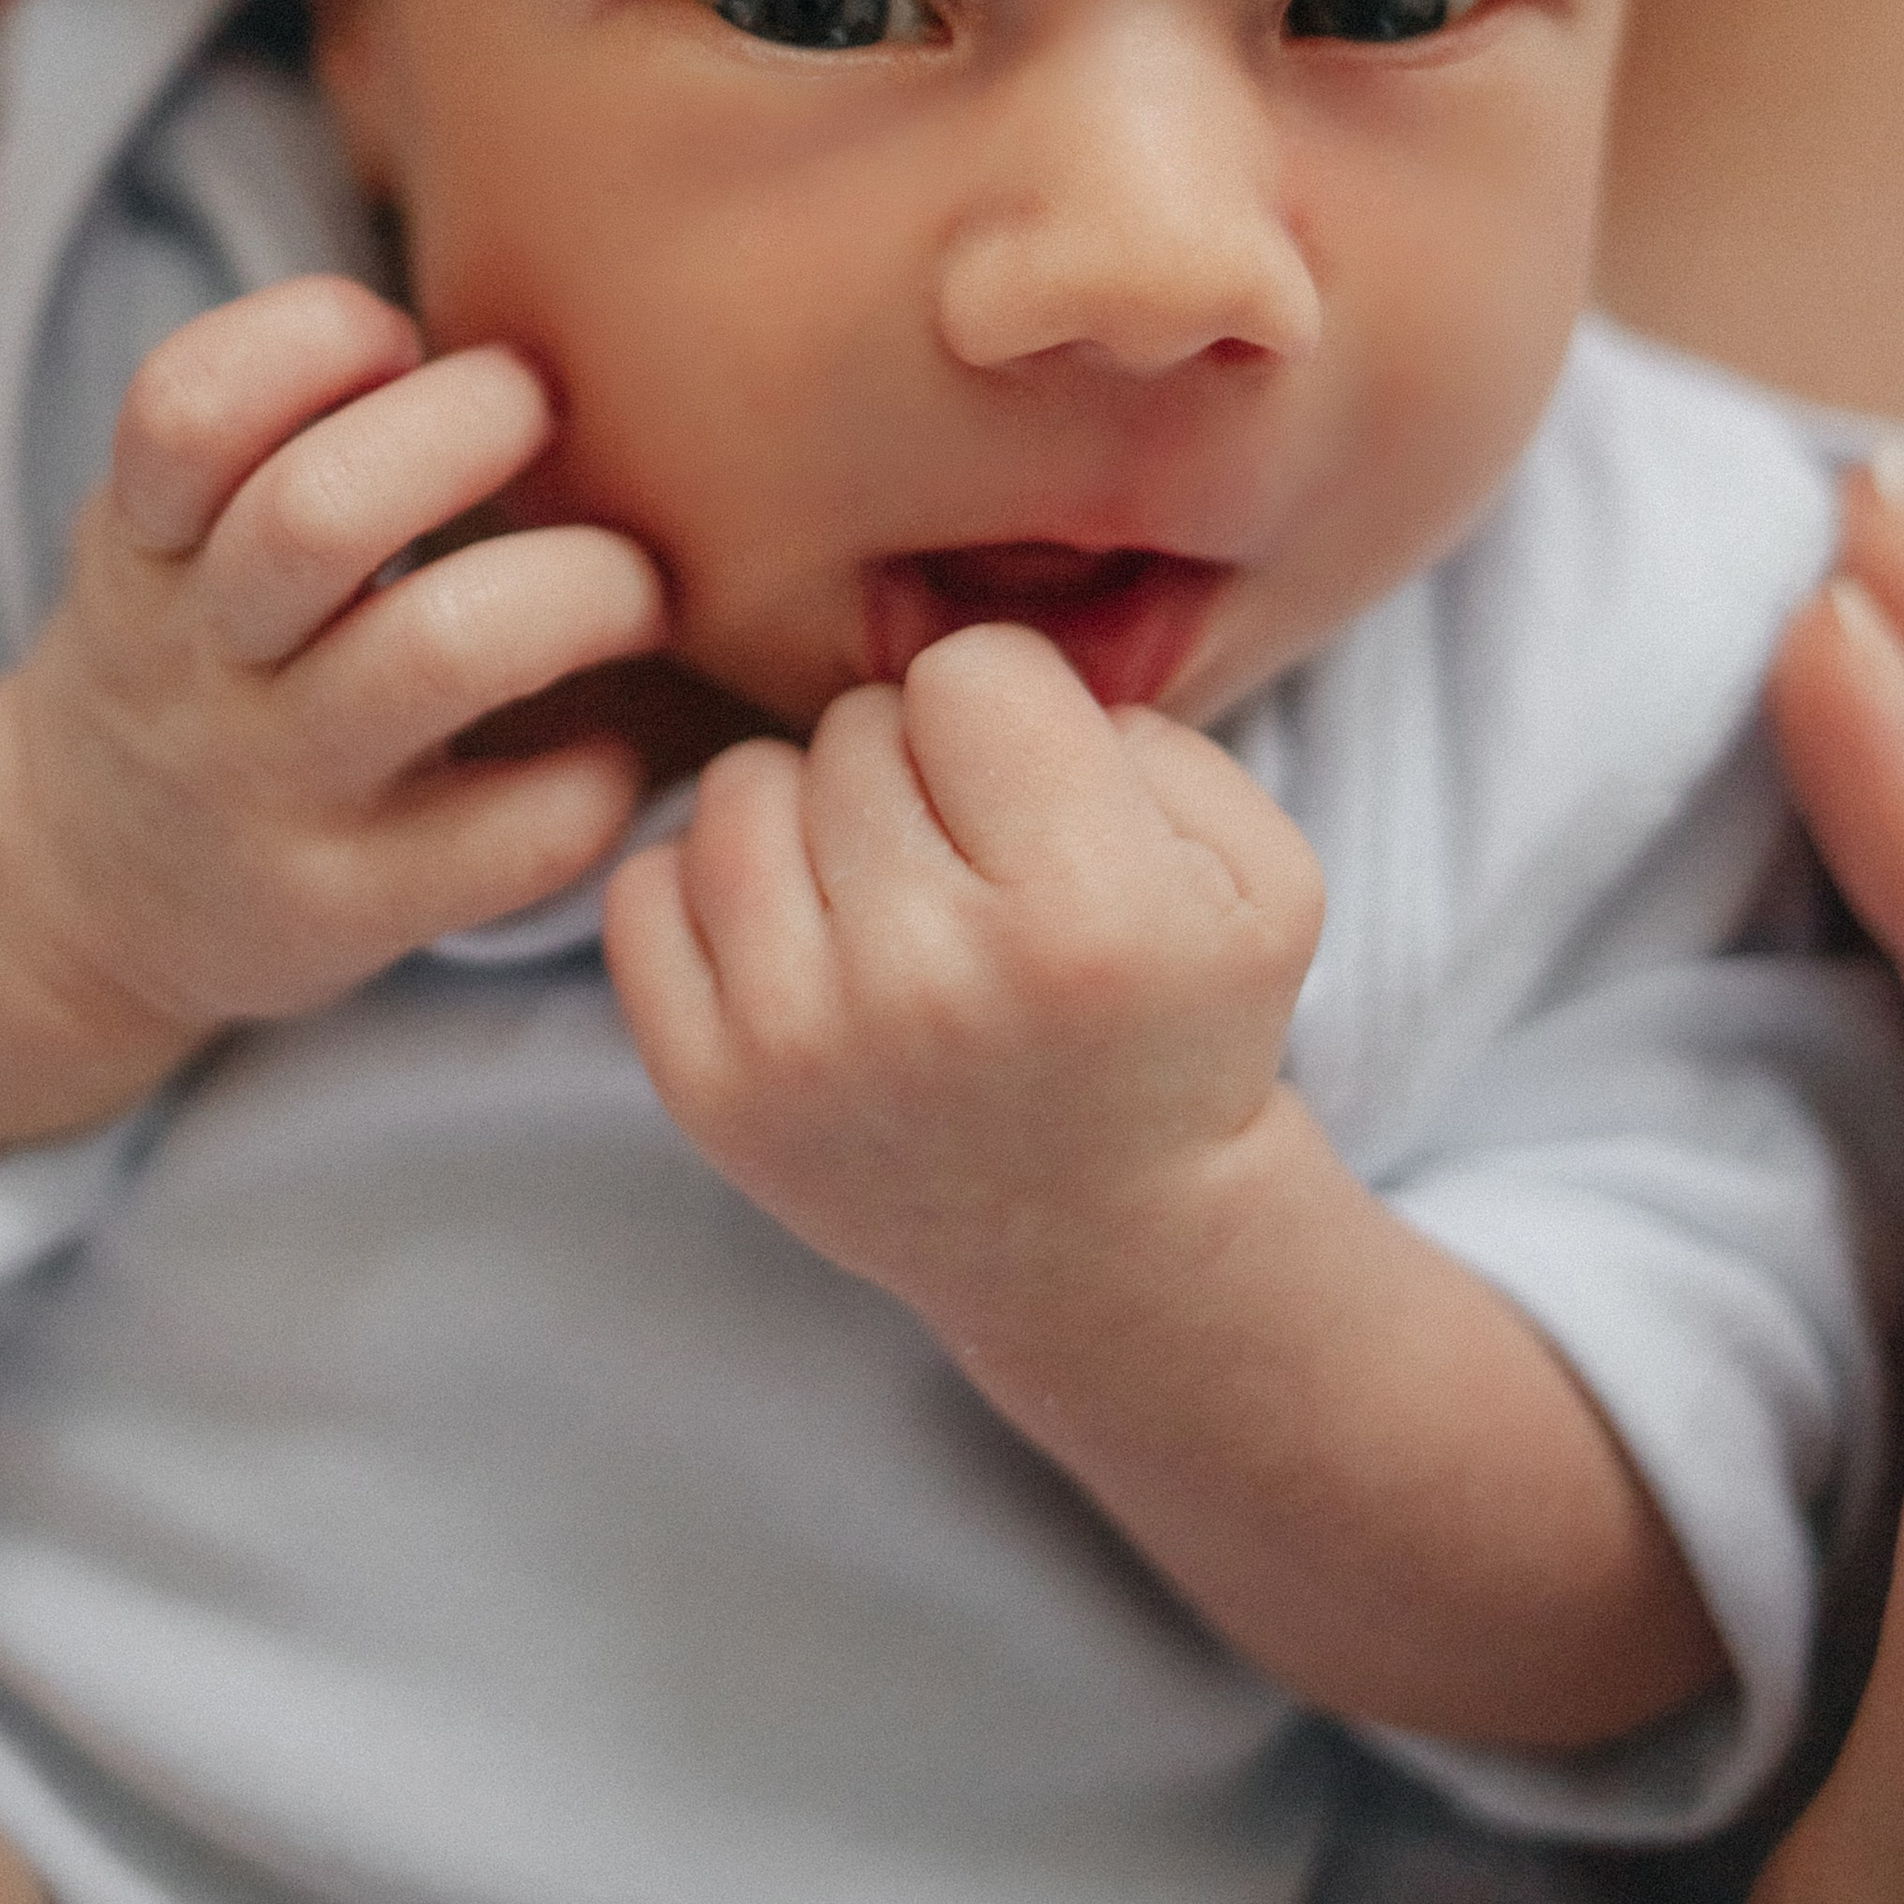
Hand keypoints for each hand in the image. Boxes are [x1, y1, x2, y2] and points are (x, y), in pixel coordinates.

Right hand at [0, 277, 667, 1054]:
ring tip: (633, 584)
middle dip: (473, 426)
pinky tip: (610, 745)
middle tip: (547, 415)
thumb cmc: (192, 654)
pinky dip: (598, 772)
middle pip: (321, 514)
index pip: (185, 409)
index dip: (312, 336)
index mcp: (143, 545)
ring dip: (579, 589)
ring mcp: (271, 794)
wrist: (76, 899)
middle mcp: (196, 666)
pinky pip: (512, 833)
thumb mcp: (162, 529)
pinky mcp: (353, 912)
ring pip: (437, 654)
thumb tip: (519, 299)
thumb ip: (270, 428)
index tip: (393, 337)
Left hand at [604, 620, 1323, 1312]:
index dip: (1013, 710)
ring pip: (741, 784)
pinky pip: (644, 884)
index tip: (1039, 793)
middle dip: (916, 767)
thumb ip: (1142, 721)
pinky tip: (803, 945)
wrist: (1099, 1243)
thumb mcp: (1260, 870)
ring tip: (887, 898)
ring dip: (811, 816)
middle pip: (855, 722)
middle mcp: (929, 982)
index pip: (969, 669)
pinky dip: (714, 894)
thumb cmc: (1180, 1028)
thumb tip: (969, 660)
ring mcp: (798, 1046)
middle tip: (975, 870)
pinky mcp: (706, 1093)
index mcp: (1085, 916)